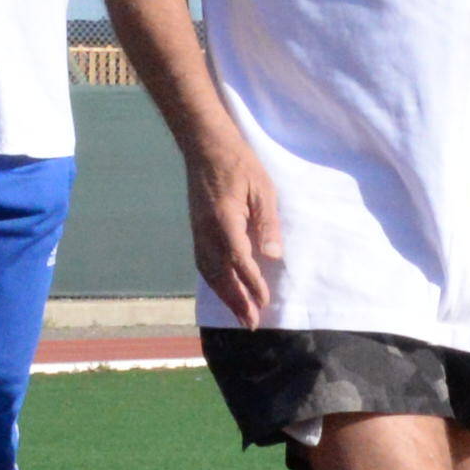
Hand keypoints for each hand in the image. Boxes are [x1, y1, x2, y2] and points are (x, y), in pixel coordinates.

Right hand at [184, 139, 287, 331]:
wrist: (205, 146)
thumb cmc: (239, 163)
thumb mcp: (263, 189)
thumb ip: (267, 223)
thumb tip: (273, 256)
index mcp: (224, 219)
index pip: (238, 259)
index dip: (252, 283)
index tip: (264, 300)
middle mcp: (206, 231)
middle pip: (220, 274)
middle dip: (236, 301)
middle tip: (251, 323)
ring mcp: (198, 232)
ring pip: (209, 273)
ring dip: (224, 296)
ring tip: (240, 315)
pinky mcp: (196, 230)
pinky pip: (203, 264)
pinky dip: (214, 283)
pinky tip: (224, 292)